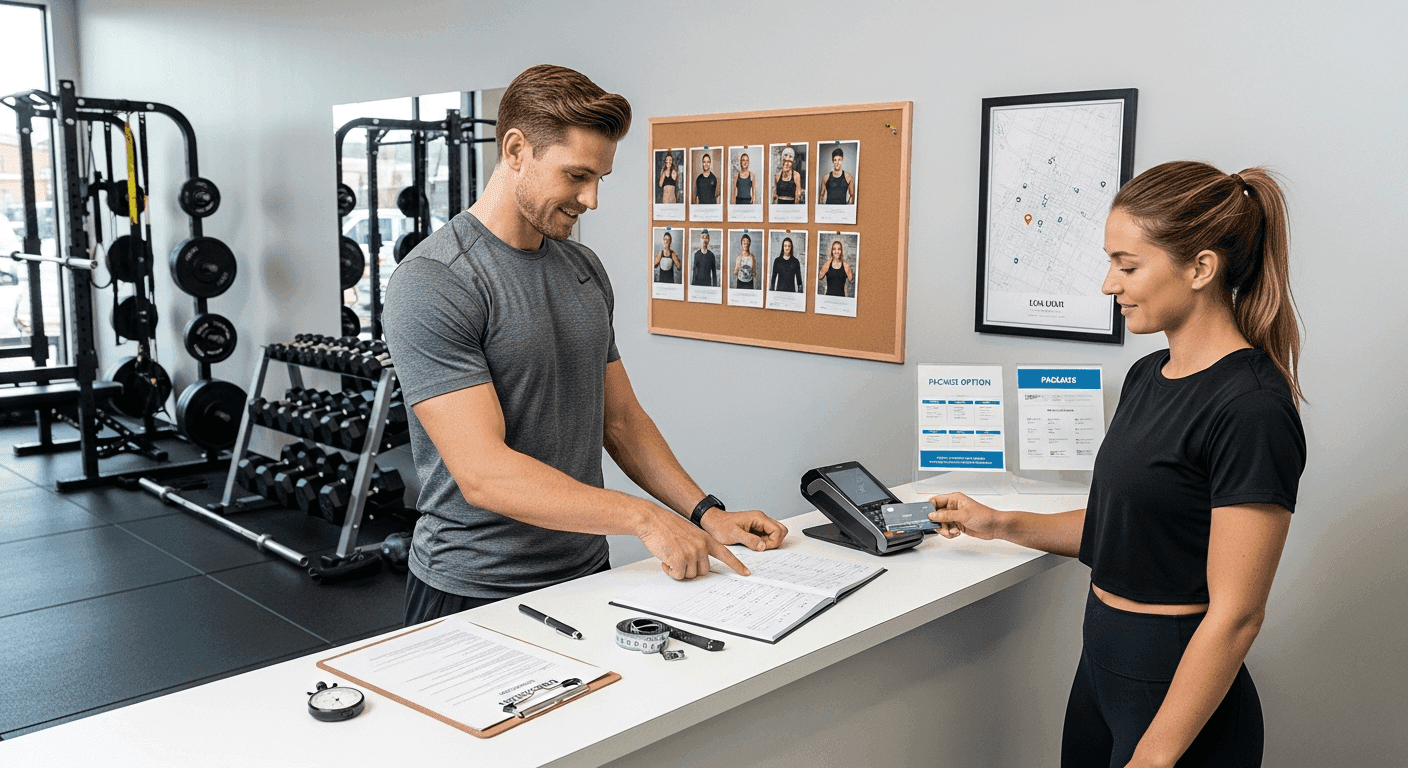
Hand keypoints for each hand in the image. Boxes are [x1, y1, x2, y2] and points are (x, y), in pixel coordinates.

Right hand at [636, 506, 750, 579]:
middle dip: (691, 569)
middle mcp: (702, 546)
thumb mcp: (690, 533)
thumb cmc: (667, 526)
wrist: (652, 520)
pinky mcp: (680, 559)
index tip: (746, 573)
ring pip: (690, 575)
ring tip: (671, 555)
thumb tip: (699, 562)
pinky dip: (670, 571)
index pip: (726, 554)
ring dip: (679, 570)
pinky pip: (678, 575)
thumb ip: (698, 545)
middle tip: (679, 558)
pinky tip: (666, 559)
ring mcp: (692, 553)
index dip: (736, 565)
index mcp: (706, 539)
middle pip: (704, 571)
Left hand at [701, 509, 788, 551]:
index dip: (773, 542)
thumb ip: (749, 540)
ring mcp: (759, 524)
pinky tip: (753, 546)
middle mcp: (761, 519)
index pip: (778, 530)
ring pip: (775, 534)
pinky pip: (766, 537)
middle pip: (781, 531)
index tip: (762, 547)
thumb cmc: (720, 526)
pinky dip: (764, 543)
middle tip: (761, 548)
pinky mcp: (755, 530)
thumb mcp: (734, 534)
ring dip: (769, 543)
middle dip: (775, 542)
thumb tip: (762, 546)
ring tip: (756, 547)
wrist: (712, 522)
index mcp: (758, 518)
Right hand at [928, 492, 1003, 539]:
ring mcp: (955, 517)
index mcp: (954, 499)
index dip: (930, 508)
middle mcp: (953, 507)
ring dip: (945, 530)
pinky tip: (957, 533)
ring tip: (953, 531)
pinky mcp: (958, 525)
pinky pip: (947, 530)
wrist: (995, 527)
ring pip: (941, 524)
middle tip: (943, 528)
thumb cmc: (985, 516)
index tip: (928, 516)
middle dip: (939, 523)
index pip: (936, 501)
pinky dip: (950, 534)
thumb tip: (932, 515)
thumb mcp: (963, 515)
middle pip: (937, 515)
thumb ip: (946, 515)